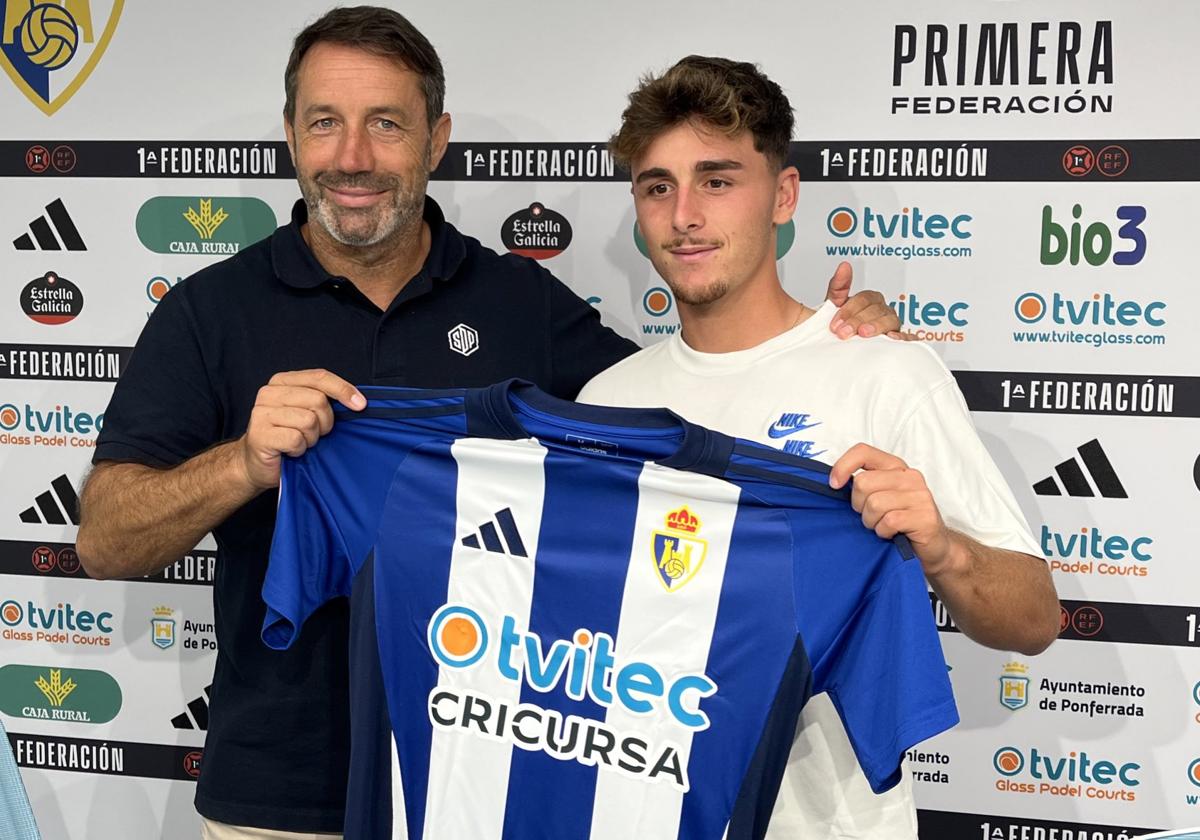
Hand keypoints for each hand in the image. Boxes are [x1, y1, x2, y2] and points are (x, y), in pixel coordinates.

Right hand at [237, 369, 364, 490]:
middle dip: (325, 422)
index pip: (319, 377)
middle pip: (318, 400)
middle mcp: (269, 393)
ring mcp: (261, 413)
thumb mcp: (307, 412)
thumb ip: (324, 400)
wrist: (257, 464)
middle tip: (314, 434)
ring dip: (312, 438)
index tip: (361, 405)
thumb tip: (358, 401)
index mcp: (282, 381)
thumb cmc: (288, 437)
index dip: (343, 390)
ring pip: (309, 420)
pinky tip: (291, 451)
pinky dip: (300, 449)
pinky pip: (296, 439)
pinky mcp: (260, 434)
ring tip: (300, 442)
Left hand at [823, 261, 907, 339]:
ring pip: (891, 321)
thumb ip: (839, 286)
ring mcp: (891, 325)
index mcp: (869, 300)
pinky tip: (893, 338)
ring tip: (863, 333)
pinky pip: (907, 337)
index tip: (835, 324)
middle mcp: (882, 310)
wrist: (838, 344)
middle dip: (857, 320)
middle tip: (843, 332)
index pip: (864, 299)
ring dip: (877, 326)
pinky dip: (903, 336)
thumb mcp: (834, 307)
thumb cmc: (840, 326)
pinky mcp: (899, 340)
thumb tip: (844, 265)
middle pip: (876, 310)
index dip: (849, 310)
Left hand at [829, 443, 952, 575]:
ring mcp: (919, 496)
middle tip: (871, 515)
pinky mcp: (924, 516)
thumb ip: (864, 485)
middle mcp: (909, 477)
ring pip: (874, 504)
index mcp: (895, 467)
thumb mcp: (881, 496)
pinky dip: (883, 532)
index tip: (834, 485)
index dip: (843, 466)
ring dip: (871, 522)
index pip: (863, 452)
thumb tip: (833, 482)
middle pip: (863, 483)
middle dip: (859, 505)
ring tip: (882, 525)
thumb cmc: (901, 521)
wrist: (933, 546)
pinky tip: (892, 534)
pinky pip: (888, 522)